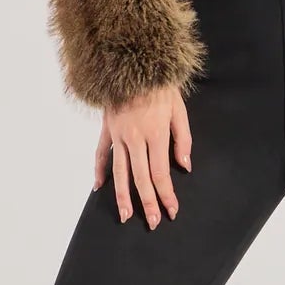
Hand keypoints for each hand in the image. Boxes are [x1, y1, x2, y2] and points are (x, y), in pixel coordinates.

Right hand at [94, 87, 192, 228]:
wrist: (133, 61)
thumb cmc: (160, 85)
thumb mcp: (179, 109)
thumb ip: (183, 139)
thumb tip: (185, 166)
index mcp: (155, 134)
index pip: (161, 173)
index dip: (166, 194)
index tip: (171, 211)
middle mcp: (135, 138)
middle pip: (140, 178)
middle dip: (147, 203)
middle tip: (152, 223)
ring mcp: (118, 134)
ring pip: (119, 171)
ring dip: (122, 196)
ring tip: (126, 216)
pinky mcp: (107, 128)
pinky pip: (101, 153)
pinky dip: (99, 171)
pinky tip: (99, 188)